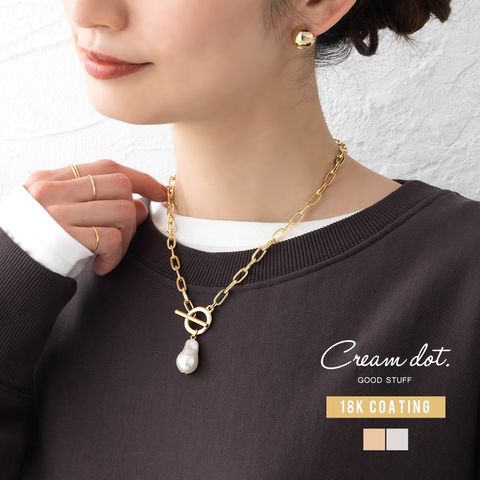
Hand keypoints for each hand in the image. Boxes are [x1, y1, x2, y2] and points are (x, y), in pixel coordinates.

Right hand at [23, 159, 167, 275]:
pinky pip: (113, 240)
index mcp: (51, 180)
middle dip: (132, 212)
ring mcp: (58, 214)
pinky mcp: (66, 239)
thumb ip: (96, 202)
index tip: (160, 191)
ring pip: (122, 212)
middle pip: (120, 186)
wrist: (7, 270)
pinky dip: (114, 257)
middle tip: (123, 234)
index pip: (106, 167)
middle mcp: (53, 191)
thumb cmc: (38, 242)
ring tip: (108, 253)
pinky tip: (100, 265)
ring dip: (125, 238)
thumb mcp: (59, 212)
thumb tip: (141, 206)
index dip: (140, 178)